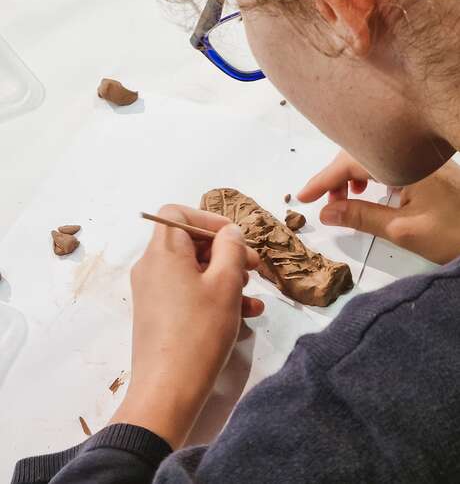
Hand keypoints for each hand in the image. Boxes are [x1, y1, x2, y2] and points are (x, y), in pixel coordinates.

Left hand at [110, 205, 262, 448]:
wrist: (167, 392)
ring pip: (193, 270)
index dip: (208, 218)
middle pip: (188, 242)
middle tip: (254, 267)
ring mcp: (153, 292)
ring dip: (225, 276)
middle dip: (225, 251)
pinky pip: (188, 293)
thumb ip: (231, 248)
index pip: (177, 213)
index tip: (235, 238)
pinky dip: (214, 296)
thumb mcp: (225, 284)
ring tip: (252, 295)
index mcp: (162, 252)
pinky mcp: (159, 315)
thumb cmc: (199, 331)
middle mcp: (152, 267)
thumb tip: (229, 233)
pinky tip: (245, 316)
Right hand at [298, 150, 459, 264]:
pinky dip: (369, 175)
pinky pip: (387, 161)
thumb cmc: (455, 235)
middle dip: (336, 176)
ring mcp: (422, 159)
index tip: (303, 197)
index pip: (353, 161)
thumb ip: (361, 217)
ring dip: (352, 174)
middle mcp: (413, 154)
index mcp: (407, 163)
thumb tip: (325, 213)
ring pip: (373, 155)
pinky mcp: (427, 168)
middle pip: (361, 151)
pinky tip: (367, 192)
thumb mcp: (403, 231)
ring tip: (345, 200)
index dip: (324, 179)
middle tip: (325, 204)